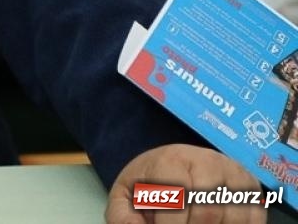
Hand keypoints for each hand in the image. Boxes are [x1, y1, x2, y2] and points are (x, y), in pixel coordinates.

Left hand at [106, 144, 267, 222]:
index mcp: (171, 161)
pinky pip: (254, 217)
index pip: (177, 198)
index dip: (171, 223)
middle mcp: (207, 162)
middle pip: (208, 211)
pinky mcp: (252, 187)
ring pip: (234, 216)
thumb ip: (124, 217)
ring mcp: (233, 173)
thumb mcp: (127, 196)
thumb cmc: (150, 183)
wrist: (174, 162)